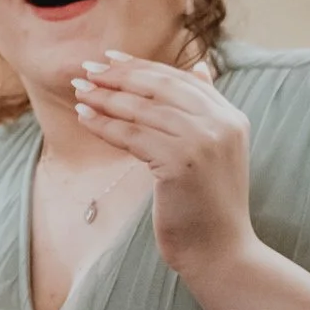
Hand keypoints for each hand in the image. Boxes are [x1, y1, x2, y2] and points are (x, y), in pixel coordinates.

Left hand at [73, 53, 256, 275]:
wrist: (221, 252)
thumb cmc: (208, 205)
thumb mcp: (216, 149)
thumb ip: (206, 110)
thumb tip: (200, 67)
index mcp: (231, 117)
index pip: (180, 78)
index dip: (142, 66)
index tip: (110, 58)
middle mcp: (221, 123)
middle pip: (160, 87)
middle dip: (119, 75)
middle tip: (86, 68)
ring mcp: (202, 141)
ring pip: (142, 109)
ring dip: (105, 97)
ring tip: (78, 90)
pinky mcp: (180, 161)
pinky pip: (132, 135)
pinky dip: (104, 124)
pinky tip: (83, 117)